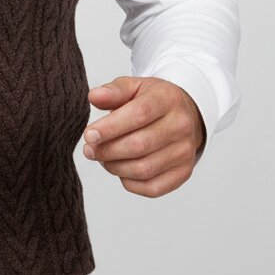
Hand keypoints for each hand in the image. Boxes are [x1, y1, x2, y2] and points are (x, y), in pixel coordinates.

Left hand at [82, 76, 206, 196]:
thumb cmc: (153, 101)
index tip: (89, 135)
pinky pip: (152, 187)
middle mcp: (181, 126)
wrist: (185, 115)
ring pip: (143, 169)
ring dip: (115, 167)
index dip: (110, 127)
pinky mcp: (183, 172)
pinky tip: (121, 168)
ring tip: (103, 158)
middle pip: (139, 145)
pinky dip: (129, 182)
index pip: (138, 114)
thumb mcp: (134, 87)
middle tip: (89, 150)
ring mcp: (185, 151)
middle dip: (107, 150)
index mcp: (168, 99)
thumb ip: (113, 91)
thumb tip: (94, 97)